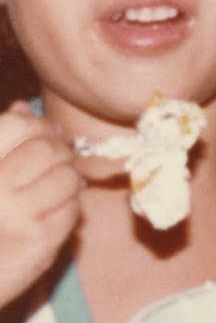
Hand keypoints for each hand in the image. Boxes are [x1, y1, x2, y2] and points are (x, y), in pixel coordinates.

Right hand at [0, 101, 82, 306]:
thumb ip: (0, 141)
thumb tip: (23, 108)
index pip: (16, 126)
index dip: (37, 125)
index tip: (42, 133)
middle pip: (46, 149)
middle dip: (58, 151)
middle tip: (54, 160)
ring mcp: (16, 216)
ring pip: (67, 177)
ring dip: (67, 179)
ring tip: (52, 186)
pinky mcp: (39, 243)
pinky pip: (73, 209)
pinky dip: (69, 207)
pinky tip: (52, 211)